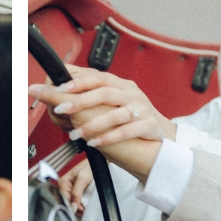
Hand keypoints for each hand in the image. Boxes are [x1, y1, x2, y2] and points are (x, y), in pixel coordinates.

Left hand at [29, 65, 177, 147]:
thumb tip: (60, 84)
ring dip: (93, 125)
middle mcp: (131, 93)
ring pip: (116, 115)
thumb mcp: (113, 98)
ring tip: (75, 134)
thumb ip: (91, 91)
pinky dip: (109, 138)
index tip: (60, 87)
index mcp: (120, 84)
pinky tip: (94, 143)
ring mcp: (141, 109)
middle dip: (80, 100)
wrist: (161, 131)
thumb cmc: (130, 114)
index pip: (98, 77)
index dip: (79, 81)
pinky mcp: (149, 125)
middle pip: (105, 93)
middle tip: (60, 109)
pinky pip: (127, 132)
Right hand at [59, 159, 91, 215]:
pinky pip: (77, 201)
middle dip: (75, 207)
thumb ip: (76, 192)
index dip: (72, 206)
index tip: (79, 210)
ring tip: (85, 207)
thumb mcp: (82, 179)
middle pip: (67, 203)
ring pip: (72, 203)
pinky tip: (85, 205)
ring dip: (79, 207)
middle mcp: (65, 187)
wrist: (98, 163)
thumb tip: (73, 205)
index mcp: (63, 183)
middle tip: (83, 210)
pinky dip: (81, 204)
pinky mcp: (76, 191)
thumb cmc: (90, 166)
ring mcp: (71, 189)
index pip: (64, 199)